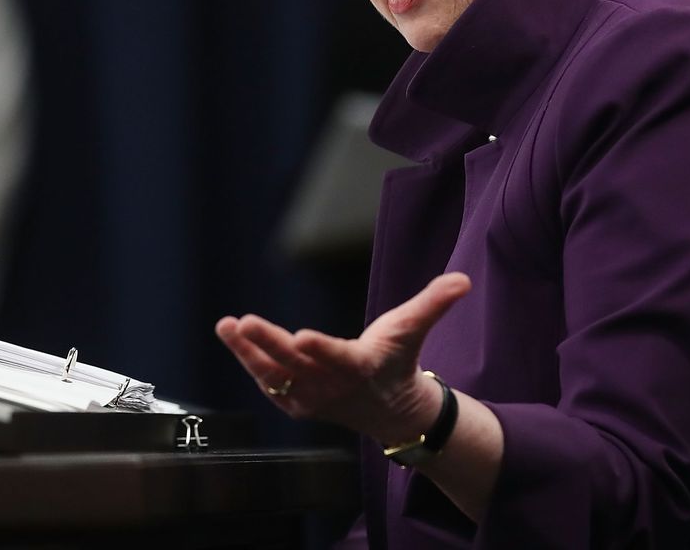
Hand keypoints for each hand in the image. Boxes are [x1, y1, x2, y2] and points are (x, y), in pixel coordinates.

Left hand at [215, 273, 470, 442]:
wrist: (389, 410)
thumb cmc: (397, 359)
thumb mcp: (414, 329)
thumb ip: (434, 303)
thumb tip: (464, 279)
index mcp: (361, 367)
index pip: (340, 359)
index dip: (322, 350)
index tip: (301, 337)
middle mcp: (332, 385)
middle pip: (296, 364)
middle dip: (268, 343)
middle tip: (243, 321)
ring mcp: (311, 397)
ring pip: (274, 375)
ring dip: (247, 351)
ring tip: (225, 325)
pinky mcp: (295, 402)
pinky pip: (268, 382)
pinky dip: (249, 360)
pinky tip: (232, 335)